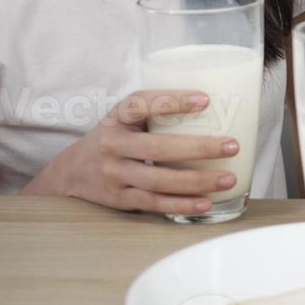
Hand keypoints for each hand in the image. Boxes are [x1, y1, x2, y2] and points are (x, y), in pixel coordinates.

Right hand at [39, 90, 242, 215]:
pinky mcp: (119, 198)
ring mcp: (114, 174)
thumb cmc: (115, 137)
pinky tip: (205, 202)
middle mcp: (113, 144)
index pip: (142, 103)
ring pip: (158, 180)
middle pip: (157, 148)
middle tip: (233, 145)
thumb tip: (216, 106)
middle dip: (199, 148)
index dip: (172, 101)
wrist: (72, 171)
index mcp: (117, 116)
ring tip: (228, 178)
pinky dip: (181, 204)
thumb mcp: (126, 117)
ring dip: (196, 181)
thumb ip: (157, 112)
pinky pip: (153, 203)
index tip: (205, 99)